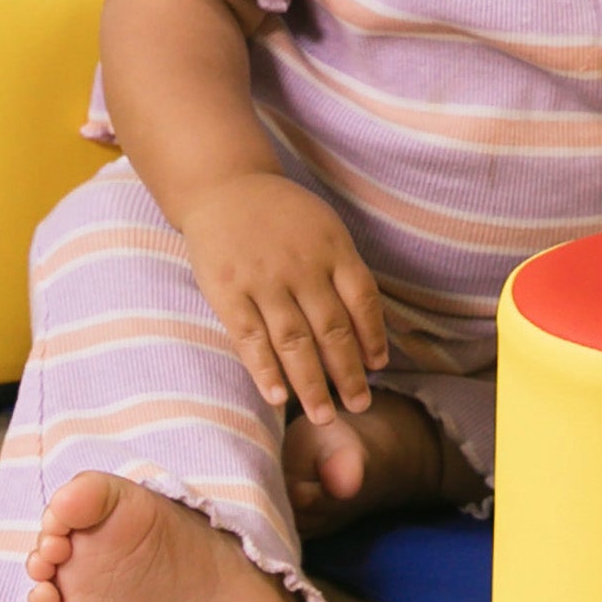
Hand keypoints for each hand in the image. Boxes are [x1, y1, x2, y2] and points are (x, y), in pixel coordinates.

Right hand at [168, 170, 388, 425]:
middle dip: (348, 374)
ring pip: (294, 341)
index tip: (378, 369)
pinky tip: (278, 398)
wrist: (224, 186)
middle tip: (360, 406)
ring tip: (324, 416)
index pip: (363, 300)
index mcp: (332, 247)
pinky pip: (250, 338)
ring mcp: (263, 279)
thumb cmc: (281, 215)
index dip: (372, 339)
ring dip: (312, 384)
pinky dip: (265, 370)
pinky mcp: (228, 290)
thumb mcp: (323, 228)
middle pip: (332, 329)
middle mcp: (301, 265)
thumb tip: (370, 332)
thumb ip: (344, 272)